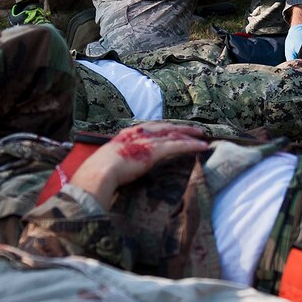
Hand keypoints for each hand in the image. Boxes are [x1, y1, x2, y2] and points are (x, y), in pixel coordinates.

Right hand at [68, 122, 211, 206]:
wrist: (99, 173)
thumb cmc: (99, 172)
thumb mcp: (109, 160)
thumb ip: (119, 159)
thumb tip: (122, 167)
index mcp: (127, 134)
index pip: (150, 127)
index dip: (164, 128)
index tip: (173, 129)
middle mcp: (139, 133)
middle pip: (165, 127)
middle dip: (181, 128)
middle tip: (195, 129)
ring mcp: (147, 141)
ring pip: (174, 135)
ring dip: (190, 135)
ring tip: (203, 137)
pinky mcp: (155, 151)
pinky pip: (178, 145)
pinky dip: (191, 145)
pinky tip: (202, 146)